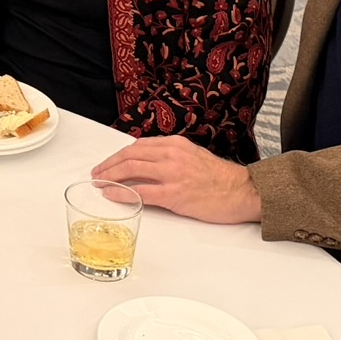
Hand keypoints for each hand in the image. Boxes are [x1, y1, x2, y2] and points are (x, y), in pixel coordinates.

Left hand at [91, 136, 261, 223]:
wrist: (243, 191)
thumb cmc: (220, 178)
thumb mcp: (194, 156)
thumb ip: (171, 157)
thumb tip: (149, 163)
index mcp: (175, 144)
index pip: (138, 146)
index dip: (119, 155)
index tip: (109, 163)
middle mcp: (171, 154)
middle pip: (130, 156)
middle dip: (109, 165)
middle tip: (97, 173)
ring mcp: (172, 174)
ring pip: (131, 170)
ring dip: (110, 177)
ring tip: (99, 183)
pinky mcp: (175, 194)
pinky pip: (141, 192)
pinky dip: (122, 193)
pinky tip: (111, 195)